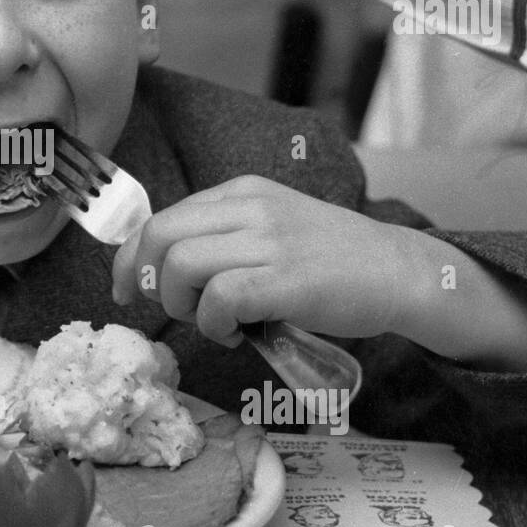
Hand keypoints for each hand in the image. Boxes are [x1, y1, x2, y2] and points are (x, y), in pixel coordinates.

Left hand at [110, 175, 408, 346]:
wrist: (400, 271)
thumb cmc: (331, 261)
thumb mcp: (272, 227)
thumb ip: (223, 239)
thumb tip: (162, 273)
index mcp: (241, 192)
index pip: (161, 217)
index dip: (131, 258)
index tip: (127, 289)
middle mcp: (251, 208)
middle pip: (159, 235)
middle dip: (147, 280)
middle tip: (171, 309)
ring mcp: (270, 241)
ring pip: (182, 264)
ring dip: (182, 305)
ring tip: (213, 322)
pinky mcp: (287, 279)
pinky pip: (220, 298)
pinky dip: (214, 324)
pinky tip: (235, 334)